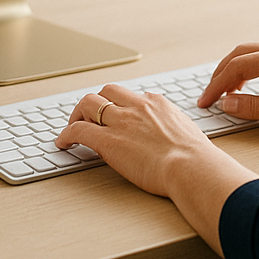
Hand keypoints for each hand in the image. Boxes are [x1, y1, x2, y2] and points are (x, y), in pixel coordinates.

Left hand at [54, 83, 255, 254]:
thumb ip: (174, 129)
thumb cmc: (196, 159)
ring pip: (88, 103)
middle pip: (106, 91)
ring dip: (78, 114)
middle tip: (88, 117)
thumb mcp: (186, 133)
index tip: (115, 116)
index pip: (131, 96)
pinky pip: (79, 130)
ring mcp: (121, 121)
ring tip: (72, 127)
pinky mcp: (108, 141)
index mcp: (157, 103)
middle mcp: (137, 106)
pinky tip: (62, 142)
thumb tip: (174, 138)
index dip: (119, 106)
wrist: (192, 167)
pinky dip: (67, 134)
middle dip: (95, 102)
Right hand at [197, 39, 258, 132]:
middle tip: (208, 96)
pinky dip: (249, 70)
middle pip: (243, 53)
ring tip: (223, 93)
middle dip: (222, 74)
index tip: (206, 100)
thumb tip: (227, 103)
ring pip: (253, 53)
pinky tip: (246, 85)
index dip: (218, 84)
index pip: (239, 65)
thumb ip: (255, 107)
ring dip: (235, 70)